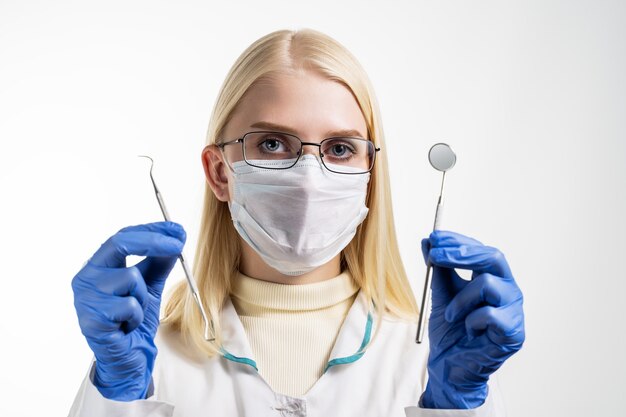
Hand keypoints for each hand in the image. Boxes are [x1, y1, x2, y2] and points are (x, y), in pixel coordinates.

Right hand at [71, 221, 185, 400]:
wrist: (128, 357)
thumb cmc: (134, 320)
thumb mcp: (150, 285)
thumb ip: (159, 261)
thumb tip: (176, 236)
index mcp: (98, 267)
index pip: (122, 237)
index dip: (151, 230)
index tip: (176, 229)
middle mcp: (86, 278)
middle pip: (119, 244)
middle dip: (153, 241)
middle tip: (178, 244)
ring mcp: (86, 299)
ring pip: (130, 278)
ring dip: (143, 295)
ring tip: (135, 312)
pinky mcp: (92, 320)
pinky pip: (129, 306)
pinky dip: (137, 316)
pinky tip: (128, 326)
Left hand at [419, 230, 524, 408]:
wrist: (450, 367)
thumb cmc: (450, 332)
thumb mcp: (440, 295)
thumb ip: (437, 270)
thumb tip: (428, 241)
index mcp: (492, 279)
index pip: (481, 250)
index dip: (458, 241)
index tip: (435, 237)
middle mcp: (507, 290)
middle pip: (493, 257)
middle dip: (461, 253)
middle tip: (434, 256)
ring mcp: (513, 310)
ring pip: (488, 284)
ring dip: (461, 298)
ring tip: (451, 316)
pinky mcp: (514, 332)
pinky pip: (491, 314)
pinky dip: (471, 320)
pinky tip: (467, 329)